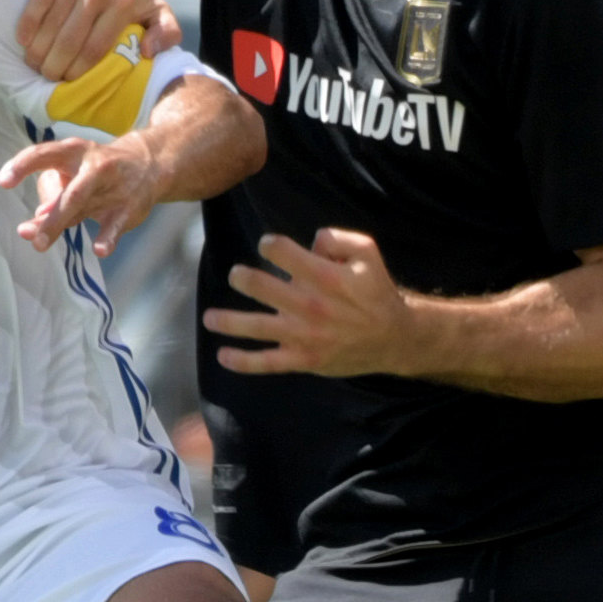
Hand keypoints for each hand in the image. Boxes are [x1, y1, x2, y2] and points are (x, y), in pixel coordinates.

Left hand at [0, 133, 162, 256]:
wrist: (149, 163)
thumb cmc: (96, 171)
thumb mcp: (73, 172)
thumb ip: (52, 196)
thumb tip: (36, 221)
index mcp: (74, 152)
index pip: (45, 154)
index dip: (23, 165)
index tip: (3, 181)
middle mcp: (94, 167)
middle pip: (70, 192)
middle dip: (49, 214)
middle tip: (26, 233)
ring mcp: (114, 187)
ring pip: (85, 209)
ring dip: (61, 225)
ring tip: (40, 244)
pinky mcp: (129, 208)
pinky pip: (116, 225)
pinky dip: (108, 238)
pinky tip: (99, 249)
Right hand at [17, 0, 173, 82]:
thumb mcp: (153, 6)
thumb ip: (166, 31)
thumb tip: (148, 52)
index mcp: (125, 2)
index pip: (96, 47)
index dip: (77, 70)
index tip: (65, 82)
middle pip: (71, 38)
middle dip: (54, 63)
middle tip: (44, 75)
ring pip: (53, 20)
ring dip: (38, 46)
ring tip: (32, 60)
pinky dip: (29, 19)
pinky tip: (23, 36)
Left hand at [206, 228, 417, 376]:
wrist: (394, 339)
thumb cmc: (377, 293)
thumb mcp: (368, 254)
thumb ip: (338, 238)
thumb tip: (310, 240)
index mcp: (327, 277)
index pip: (285, 254)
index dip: (271, 246)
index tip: (268, 246)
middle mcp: (312, 306)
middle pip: (265, 289)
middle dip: (244, 279)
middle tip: (236, 275)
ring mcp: (306, 336)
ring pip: (259, 327)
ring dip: (230, 322)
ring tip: (209, 317)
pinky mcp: (304, 360)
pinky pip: (268, 363)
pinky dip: (244, 362)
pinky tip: (223, 356)